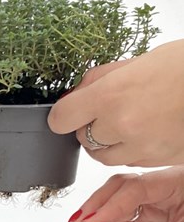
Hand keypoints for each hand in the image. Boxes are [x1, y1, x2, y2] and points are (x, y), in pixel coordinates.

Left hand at [47, 39, 183, 166]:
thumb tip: (76, 94)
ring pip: (104, 156)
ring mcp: (142, 147)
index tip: (70, 110)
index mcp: (111, 95)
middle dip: (90, 126)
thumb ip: (102, 79)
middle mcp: (122, 125)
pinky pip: (131, 161)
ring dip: (108, 142)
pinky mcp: (160, 160)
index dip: (63, 114)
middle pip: (82, 139)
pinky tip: (151, 130)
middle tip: (109, 110)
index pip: (60, 118)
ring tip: (131, 120)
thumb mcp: (141, 60)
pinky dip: (132, 150)